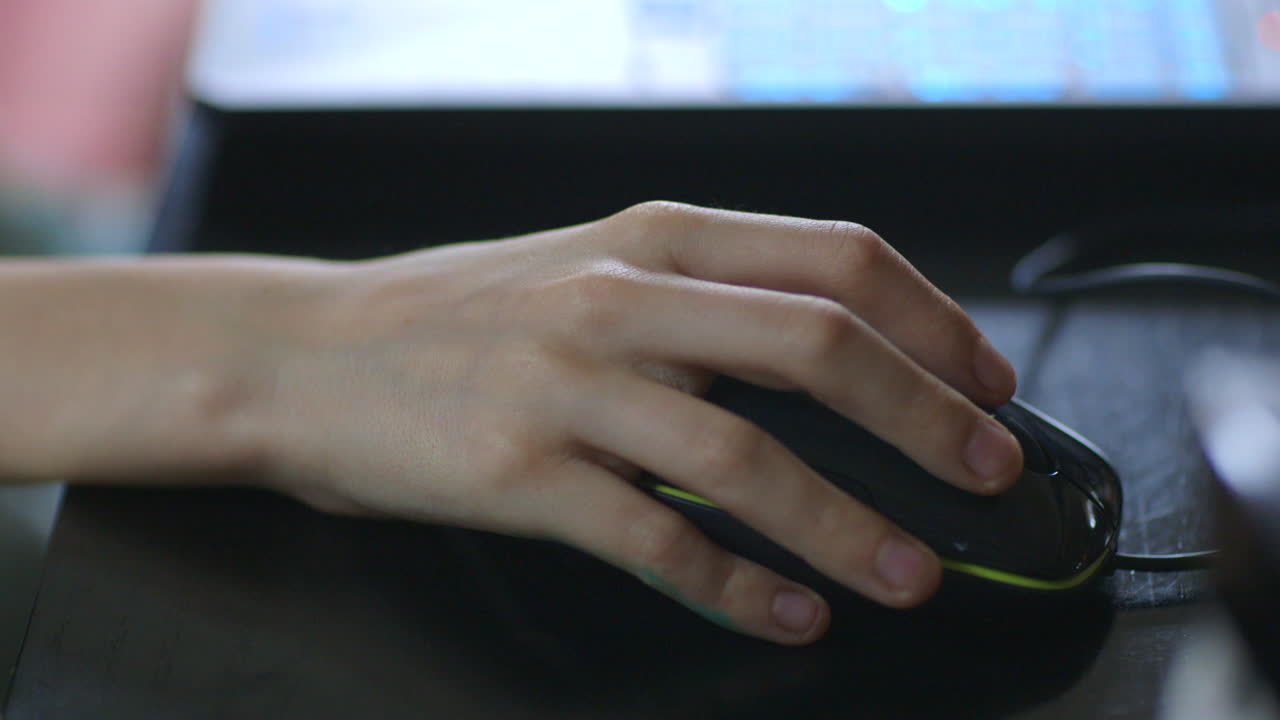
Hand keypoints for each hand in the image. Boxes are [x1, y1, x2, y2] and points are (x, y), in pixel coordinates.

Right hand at [254, 202, 1021, 643]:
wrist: (308, 355)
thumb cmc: (462, 315)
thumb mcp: (589, 265)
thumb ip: (703, 294)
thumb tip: (833, 349)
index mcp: (653, 237)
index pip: (834, 259)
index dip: (932, 321)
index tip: (987, 380)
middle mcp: (620, 298)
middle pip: (816, 347)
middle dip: (925, 417)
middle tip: (988, 475)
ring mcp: (567, 386)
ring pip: (745, 457)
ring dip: (847, 525)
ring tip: (911, 574)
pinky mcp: (519, 475)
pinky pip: (655, 539)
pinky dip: (739, 584)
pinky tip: (791, 613)